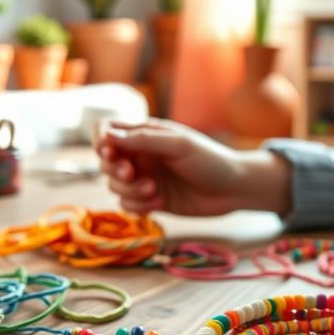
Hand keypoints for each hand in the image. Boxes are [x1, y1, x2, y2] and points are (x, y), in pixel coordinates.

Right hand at [95, 118, 291, 217]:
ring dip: (128, 189)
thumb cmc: (210, 160)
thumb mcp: (178, 145)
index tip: (108, 152)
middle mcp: (140, 155)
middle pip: (105, 161)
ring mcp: (144, 178)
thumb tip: (107, 135)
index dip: (100, 140)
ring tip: (153, 190)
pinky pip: (127, 204)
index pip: (106, 130)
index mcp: (145, 134)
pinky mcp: (150, 200)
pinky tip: (158, 202)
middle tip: (132, 174)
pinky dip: (137, 204)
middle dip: (114, 170)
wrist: (234, 190)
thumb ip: (143, 140)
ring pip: (114, 185)